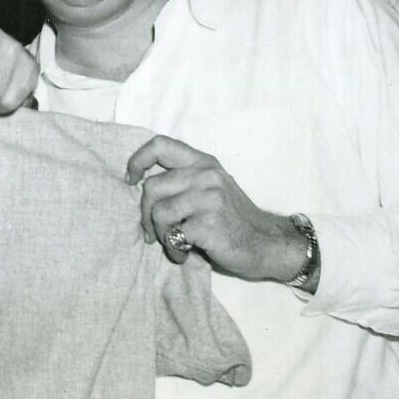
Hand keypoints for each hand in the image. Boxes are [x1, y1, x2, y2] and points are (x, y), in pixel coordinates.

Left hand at [125, 134, 305, 282]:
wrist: (266, 244)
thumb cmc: (232, 219)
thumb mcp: (211, 188)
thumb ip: (183, 180)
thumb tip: (140, 186)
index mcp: (203, 163)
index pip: (160, 145)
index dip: (137, 161)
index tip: (131, 181)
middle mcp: (206, 175)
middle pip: (151, 187)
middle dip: (145, 214)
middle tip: (153, 233)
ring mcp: (209, 197)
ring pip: (158, 212)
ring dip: (161, 234)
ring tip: (174, 244)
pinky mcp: (209, 222)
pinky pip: (173, 234)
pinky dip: (174, 249)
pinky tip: (185, 253)